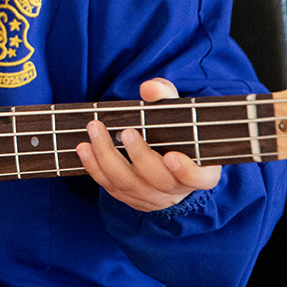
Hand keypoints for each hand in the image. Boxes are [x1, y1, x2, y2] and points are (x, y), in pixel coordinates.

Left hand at [74, 77, 222, 211]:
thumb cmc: (174, 130)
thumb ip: (167, 97)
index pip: (198, 178)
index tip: (171, 157)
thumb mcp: (177, 111)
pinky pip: (110, 187)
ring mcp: (153, 198)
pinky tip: (84, 148)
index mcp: (202, 172)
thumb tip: (149, 88)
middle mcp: (177, 190)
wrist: (165, 154)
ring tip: (95, 131)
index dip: (186, 171)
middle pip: (159, 180)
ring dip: (107, 158)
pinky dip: (95, 167)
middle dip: (139, 155)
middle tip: (126, 131)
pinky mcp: (130, 198)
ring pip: (129, 185)